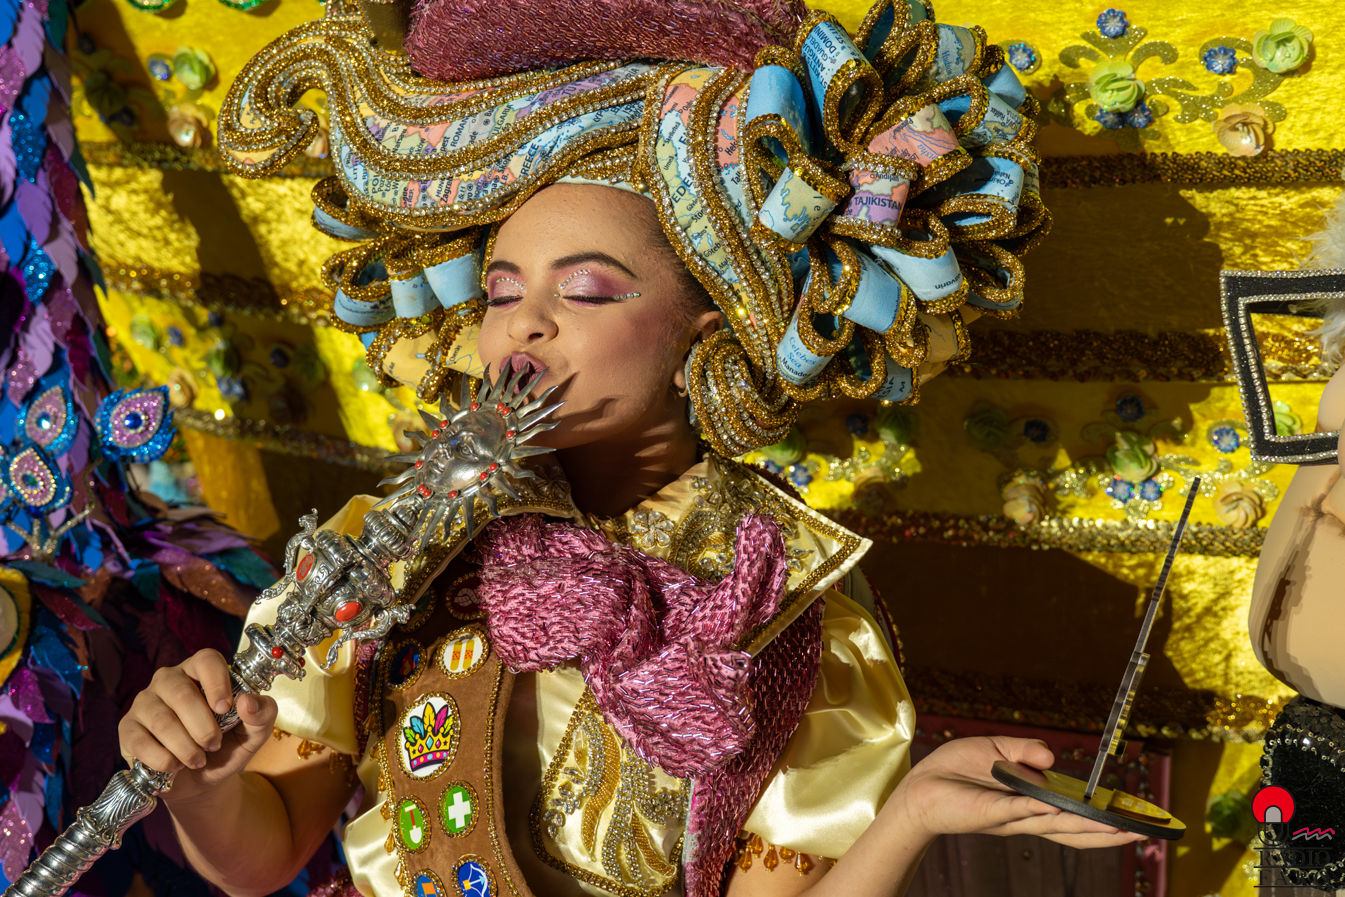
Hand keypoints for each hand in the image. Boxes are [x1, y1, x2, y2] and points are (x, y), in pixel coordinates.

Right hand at [117, 648, 277, 803]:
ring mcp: (145, 702)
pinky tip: (174, 766)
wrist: (202, 781)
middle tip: (214, 745)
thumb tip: (247, 701)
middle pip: (182, 694)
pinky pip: (140, 741)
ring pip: (162, 720)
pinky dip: (162, 760)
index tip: (225, 708)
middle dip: (202, 727)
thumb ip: (262, 714)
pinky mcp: (128, 728)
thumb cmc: (228, 746)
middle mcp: (169, 680)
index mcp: (201, 672)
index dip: (217, 682)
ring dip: (185, 747)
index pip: (206, 660)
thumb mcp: (254, 733)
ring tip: (198, 760)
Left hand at [890, 736, 1148, 848]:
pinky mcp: (990, 812)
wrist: (920, 785)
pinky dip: (1038, 809)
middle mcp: (1026, 816)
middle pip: (1076, 829)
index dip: (1103, 818)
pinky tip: (1059, 809)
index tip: (1135, 817)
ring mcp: (1010, 817)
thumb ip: (1026, 750)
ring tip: (1121, 830)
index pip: (1074, 814)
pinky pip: (1018, 810)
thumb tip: (1052, 756)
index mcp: (1032, 802)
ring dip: (1088, 827)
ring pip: (1056, 824)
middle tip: (1145, 832)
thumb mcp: (996, 750)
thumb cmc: (956, 770)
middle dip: (1110, 832)